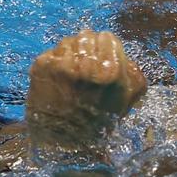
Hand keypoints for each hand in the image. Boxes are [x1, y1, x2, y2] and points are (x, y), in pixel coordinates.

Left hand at [26, 30, 146, 142]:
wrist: (62, 140)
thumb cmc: (98, 120)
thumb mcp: (127, 100)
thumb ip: (134, 73)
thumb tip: (126, 58)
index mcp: (109, 69)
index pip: (107, 38)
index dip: (107, 48)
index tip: (103, 59)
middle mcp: (85, 63)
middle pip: (87, 36)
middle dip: (89, 49)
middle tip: (87, 65)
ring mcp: (61, 63)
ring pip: (69, 41)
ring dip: (72, 53)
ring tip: (72, 72)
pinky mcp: (41, 66)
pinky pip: (53, 51)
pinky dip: (56, 61)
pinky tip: (59, 77)